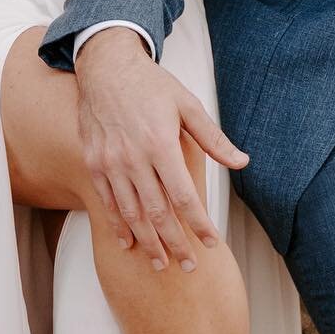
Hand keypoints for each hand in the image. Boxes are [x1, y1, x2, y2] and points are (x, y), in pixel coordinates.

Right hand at [75, 27, 247, 270]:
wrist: (105, 67)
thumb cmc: (151, 85)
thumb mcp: (187, 105)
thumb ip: (213, 139)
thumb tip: (242, 162)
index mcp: (161, 144)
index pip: (184, 196)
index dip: (198, 223)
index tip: (211, 243)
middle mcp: (133, 157)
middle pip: (157, 212)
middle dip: (175, 243)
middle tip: (189, 266)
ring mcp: (110, 162)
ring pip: (130, 212)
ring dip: (147, 241)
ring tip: (160, 264)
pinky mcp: (92, 162)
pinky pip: (106, 201)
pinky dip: (117, 224)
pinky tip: (128, 242)